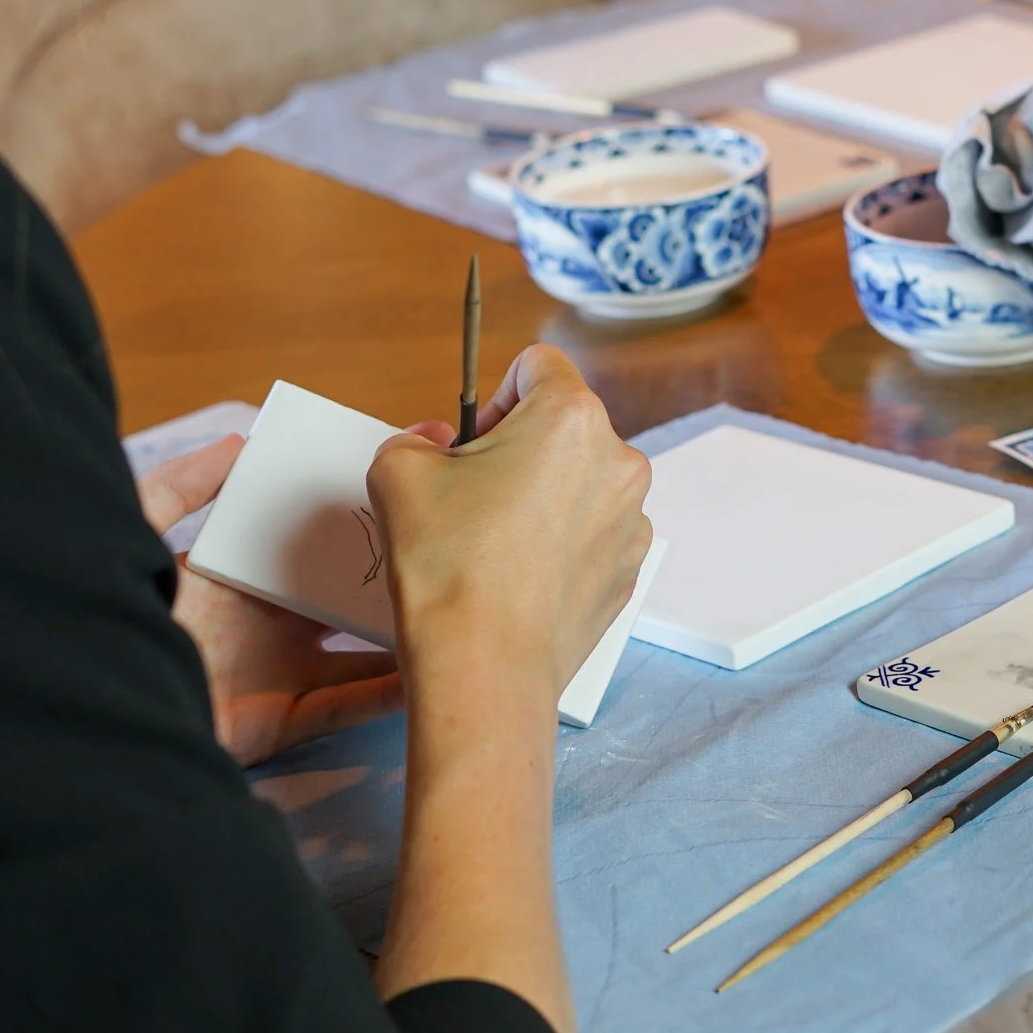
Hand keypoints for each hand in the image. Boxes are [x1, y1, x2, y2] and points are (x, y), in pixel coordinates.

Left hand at [142, 432, 422, 766]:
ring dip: (402, 635)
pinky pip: (344, 704)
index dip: (352, 516)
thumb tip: (238, 441)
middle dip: (393, 573)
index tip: (399, 489)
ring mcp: (274, 674)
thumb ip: (179, 487)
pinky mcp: (278, 721)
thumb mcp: (135, 533)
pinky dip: (386, 693)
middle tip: (448, 544)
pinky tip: (426, 672)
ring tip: (454, 608)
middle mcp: (263, 625)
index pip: (307, 542)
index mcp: (236, 580)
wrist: (92, 704)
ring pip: (358, 652)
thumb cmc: (114, 616)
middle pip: (343, 594)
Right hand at [369, 346, 651, 702]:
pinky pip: (591, 532)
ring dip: (542, 495)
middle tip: (473, 497)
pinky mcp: (630, 568)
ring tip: (495, 543)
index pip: (537, 365)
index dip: (496, 396)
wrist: (484, 666)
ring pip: (578, 481)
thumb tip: (437, 443)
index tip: (473, 441)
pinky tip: (520, 575)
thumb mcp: (398, 474)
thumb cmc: (448, 567)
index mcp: (571, 418)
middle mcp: (619, 460)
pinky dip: (560, 542)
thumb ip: (415, 438)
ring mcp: (633, 519)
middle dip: (518, 449)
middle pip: (562, 426)